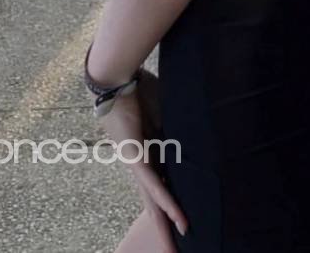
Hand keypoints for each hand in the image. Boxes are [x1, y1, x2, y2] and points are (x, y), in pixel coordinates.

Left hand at [103, 76, 187, 247]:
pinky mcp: (134, 154)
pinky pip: (153, 182)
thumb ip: (174, 130)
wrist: (116, 75)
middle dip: (163, 230)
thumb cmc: (138, 90)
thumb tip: (194, 142)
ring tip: (172, 247)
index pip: (160, 189)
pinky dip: (165, 200)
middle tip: (172, 252)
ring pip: (152, 201)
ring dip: (164, 225)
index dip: (169, 209)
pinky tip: (175, 217)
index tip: (179, 227)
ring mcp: (135, 161)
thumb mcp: (163, 114)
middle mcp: (139, 164)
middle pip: (153, 205)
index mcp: (147, 155)